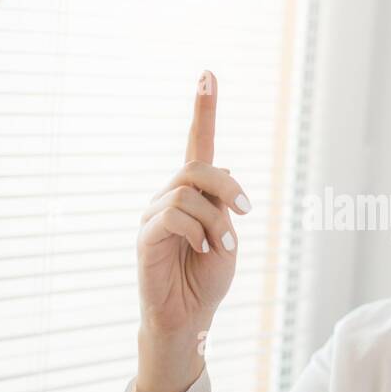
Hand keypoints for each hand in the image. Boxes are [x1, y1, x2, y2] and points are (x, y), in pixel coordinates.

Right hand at [134, 71, 251, 391]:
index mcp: (193, 194)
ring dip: (216, 220)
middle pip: (196, 166)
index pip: (197, 143)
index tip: (208, 74)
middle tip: (246, 213)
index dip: (203, 109)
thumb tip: (223, 169)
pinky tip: (202, 251)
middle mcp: (168, 197)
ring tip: (220, 246)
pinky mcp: (144, 236)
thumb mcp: (228, 237)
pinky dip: (197, 232)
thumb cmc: (207, 279)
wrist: (189, 318)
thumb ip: (223, 204)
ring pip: (187, 192)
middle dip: (228, 187)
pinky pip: (173, 216)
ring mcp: (153, 215)